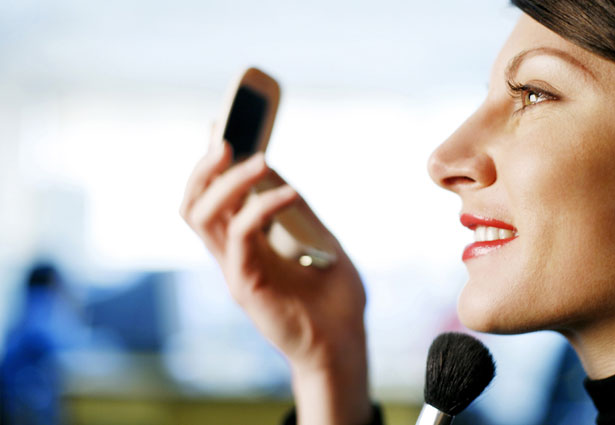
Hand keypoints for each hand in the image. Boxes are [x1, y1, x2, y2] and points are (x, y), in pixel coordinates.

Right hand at [180, 138, 372, 424]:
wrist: (345, 344)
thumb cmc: (334, 298)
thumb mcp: (318, 240)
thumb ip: (294, 212)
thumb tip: (277, 174)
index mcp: (246, 244)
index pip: (213, 198)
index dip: (211, 164)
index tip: (221, 126)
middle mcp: (233, 255)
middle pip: (195, 203)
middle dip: (205, 166)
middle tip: (227, 135)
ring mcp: (236, 270)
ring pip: (203, 216)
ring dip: (227, 181)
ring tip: (257, 156)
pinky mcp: (247, 286)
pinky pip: (240, 239)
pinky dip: (259, 208)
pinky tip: (288, 192)